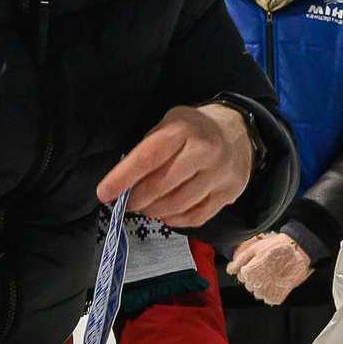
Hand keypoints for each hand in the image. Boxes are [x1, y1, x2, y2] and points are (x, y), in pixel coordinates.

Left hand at [97, 103, 251, 227]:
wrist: (237, 132)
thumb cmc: (193, 129)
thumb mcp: (168, 124)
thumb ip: (148, 150)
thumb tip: (124, 183)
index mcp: (184, 129)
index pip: (148, 157)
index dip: (123, 178)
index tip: (104, 193)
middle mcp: (206, 150)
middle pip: (163, 185)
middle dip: (138, 199)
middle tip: (128, 202)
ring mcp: (220, 173)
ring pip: (179, 204)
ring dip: (155, 211)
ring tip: (146, 208)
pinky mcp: (230, 193)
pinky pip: (197, 216)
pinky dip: (176, 220)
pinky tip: (166, 214)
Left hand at [230, 232, 311, 304]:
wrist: (298, 252)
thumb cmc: (275, 247)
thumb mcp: (254, 248)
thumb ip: (240, 260)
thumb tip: (230, 270)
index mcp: (247, 273)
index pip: (241, 276)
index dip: (249, 268)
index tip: (259, 262)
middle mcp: (255, 285)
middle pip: (249, 284)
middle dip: (255, 277)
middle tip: (267, 267)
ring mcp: (266, 292)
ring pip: (258, 292)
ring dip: (263, 285)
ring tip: (273, 273)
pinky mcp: (276, 297)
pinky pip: (268, 298)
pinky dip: (272, 291)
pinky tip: (277, 281)